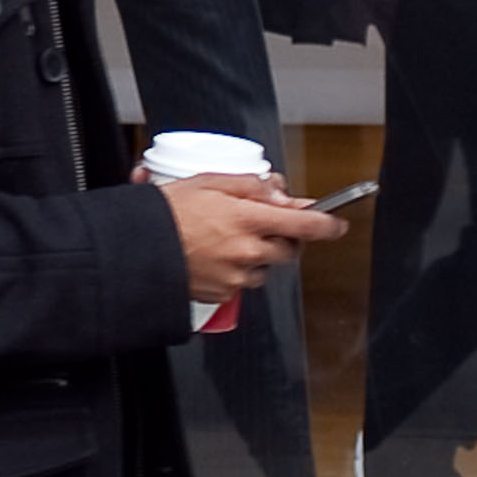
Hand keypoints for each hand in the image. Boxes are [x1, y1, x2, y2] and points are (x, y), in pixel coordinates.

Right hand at [154, 173, 345, 302]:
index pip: (303, 224)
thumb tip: (277, 192)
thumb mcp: (209, 181)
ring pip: (265, 266)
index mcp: (247, 219)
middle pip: (288, 250)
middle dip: (285, 237)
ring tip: (227, 238)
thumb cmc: (169, 213)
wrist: (139, 250)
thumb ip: (250, 185)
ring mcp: (236, 276)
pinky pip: (243, 283)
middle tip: (265, 223)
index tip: (337, 223)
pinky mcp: (223, 295)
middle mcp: (247, 251)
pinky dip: (237, 270)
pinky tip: (216, 255)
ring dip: (257, 253)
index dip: (326, 224)